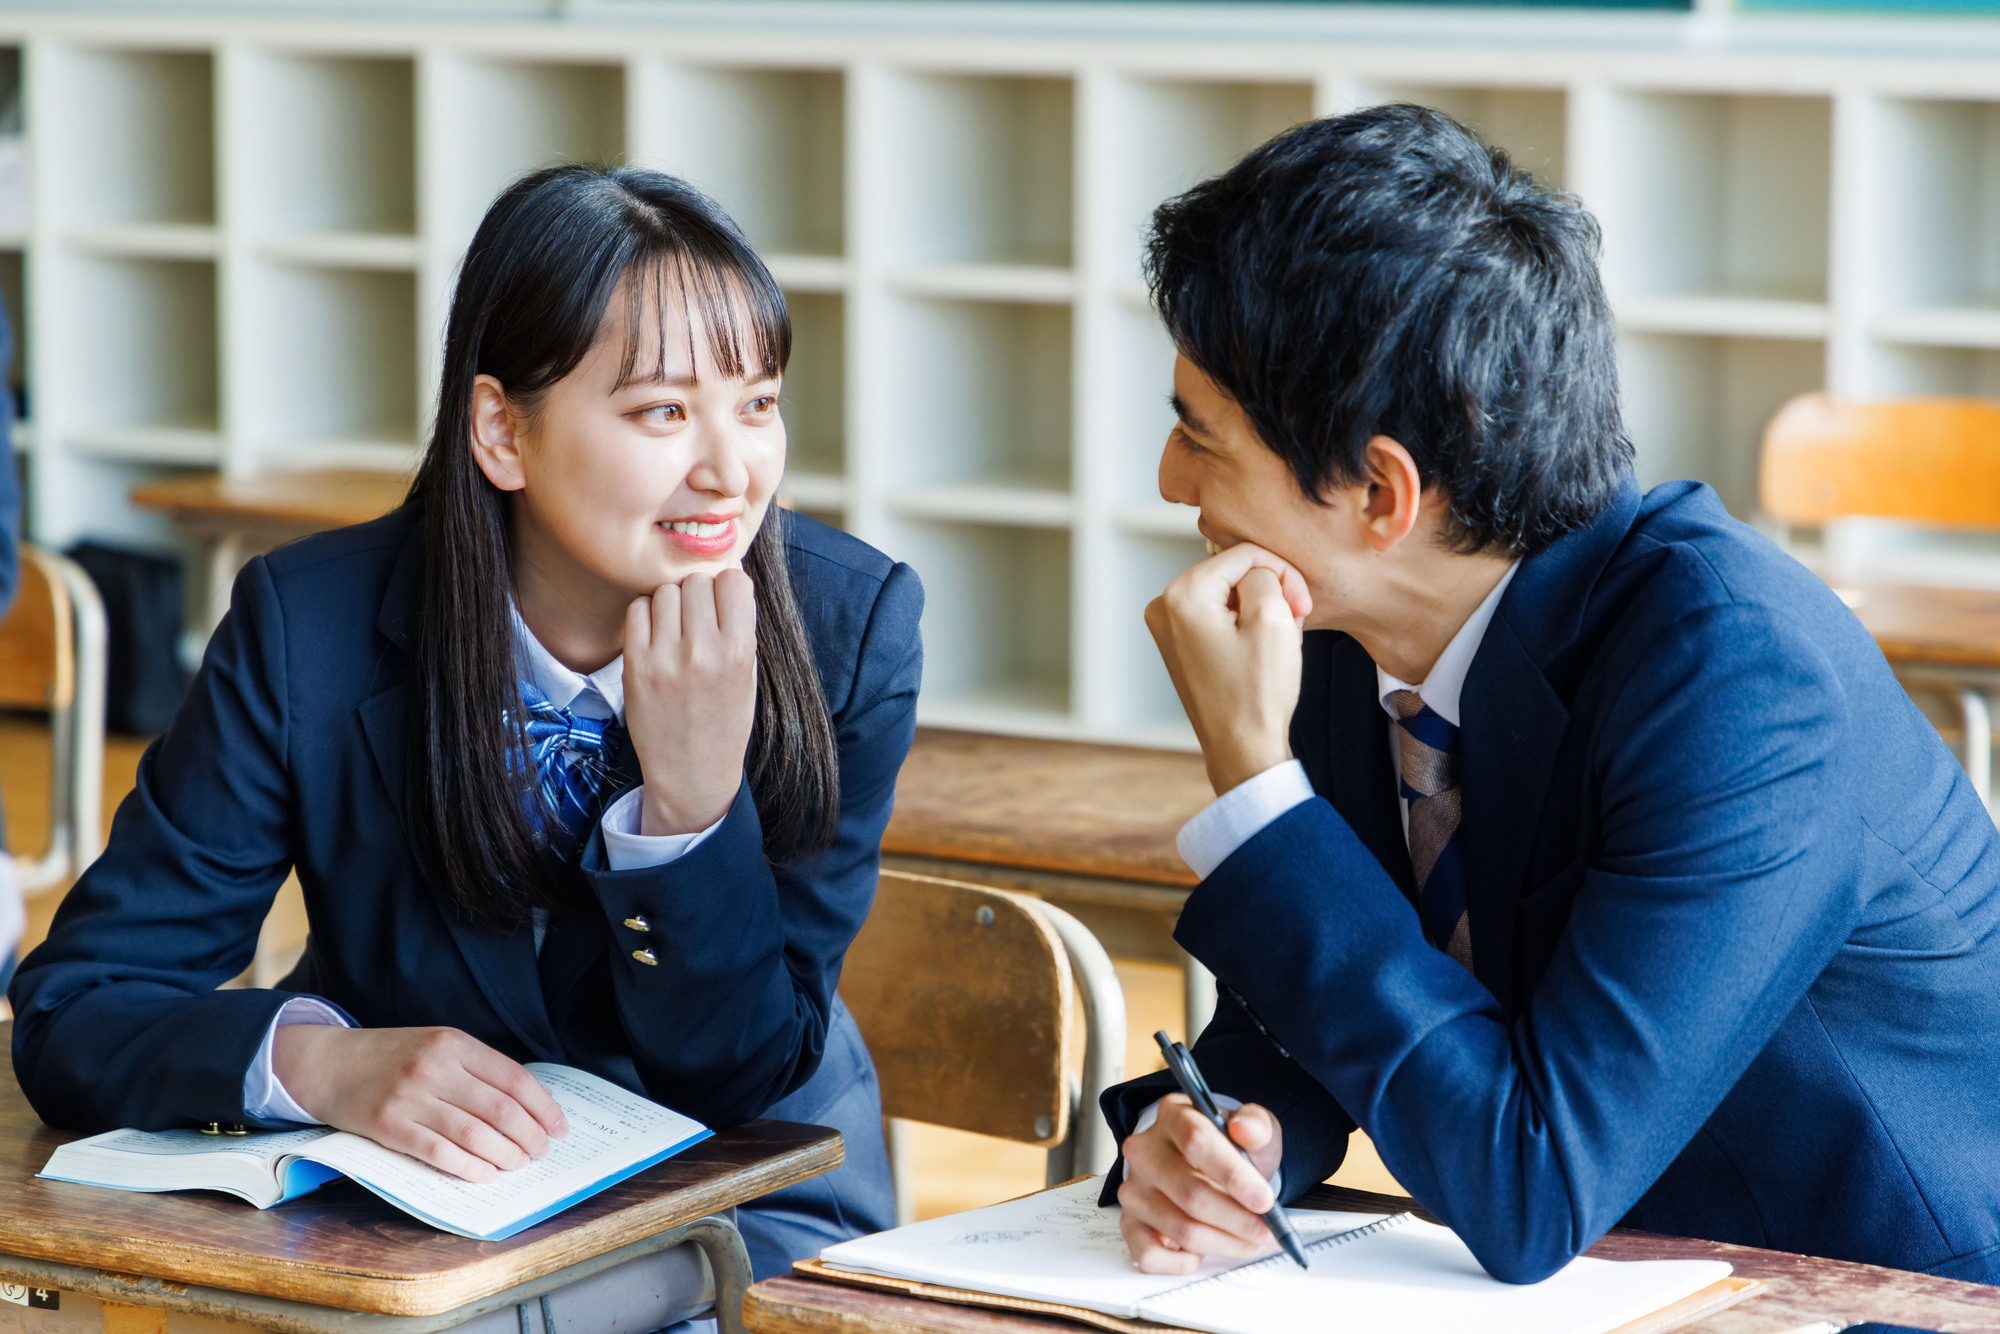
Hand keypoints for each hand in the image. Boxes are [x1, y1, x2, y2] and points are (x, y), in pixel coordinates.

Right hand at [272, 1026, 567, 1181]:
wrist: (328, 1064)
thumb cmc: (391, 1058)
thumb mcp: (437, 1045)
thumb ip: (476, 1069)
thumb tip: (527, 1105)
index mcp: (454, 1043)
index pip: (515, 1078)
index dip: (543, 1107)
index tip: (559, 1127)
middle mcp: (436, 1067)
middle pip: (500, 1109)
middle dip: (529, 1136)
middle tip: (540, 1152)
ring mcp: (411, 1097)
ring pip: (474, 1134)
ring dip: (505, 1155)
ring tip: (517, 1164)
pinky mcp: (389, 1126)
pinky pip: (439, 1153)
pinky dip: (468, 1167)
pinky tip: (484, 1174)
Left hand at [624, 569, 757, 835]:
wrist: (691, 772)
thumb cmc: (725, 721)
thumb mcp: (748, 674)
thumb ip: (739, 625)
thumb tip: (725, 568)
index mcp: (738, 653)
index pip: (733, 580)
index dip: (729, 586)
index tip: (725, 600)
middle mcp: (702, 652)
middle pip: (697, 581)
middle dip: (700, 592)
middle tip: (699, 617)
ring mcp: (664, 659)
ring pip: (666, 591)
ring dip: (672, 601)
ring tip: (677, 627)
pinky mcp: (635, 666)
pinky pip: (637, 610)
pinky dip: (647, 615)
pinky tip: (657, 635)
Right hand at [1118, 1095, 1285, 1273]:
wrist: (1210, 1168)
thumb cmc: (1230, 1149)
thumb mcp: (1254, 1129)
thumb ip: (1257, 1125)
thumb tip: (1245, 1128)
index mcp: (1173, 1116)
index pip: (1196, 1141)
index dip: (1233, 1175)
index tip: (1264, 1200)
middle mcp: (1145, 1150)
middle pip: (1190, 1192)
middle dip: (1238, 1220)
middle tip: (1267, 1231)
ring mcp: (1134, 1188)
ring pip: (1180, 1228)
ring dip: (1225, 1243)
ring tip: (1250, 1242)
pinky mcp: (1130, 1221)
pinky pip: (1149, 1254)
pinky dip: (1182, 1262)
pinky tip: (1202, 1253)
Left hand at [1146, 545, 1312, 795]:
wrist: (1242, 749)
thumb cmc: (1256, 694)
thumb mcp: (1273, 620)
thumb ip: (1265, 576)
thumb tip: (1258, 572)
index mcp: (1182, 595)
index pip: (1244, 554)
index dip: (1282, 572)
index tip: (1302, 604)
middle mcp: (1164, 607)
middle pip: (1233, 573)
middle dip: (1270, 591)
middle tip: (1296, 622)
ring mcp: (1168, 629)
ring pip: (1229, 595)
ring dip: (1261, 610)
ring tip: (1282, 640)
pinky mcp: (1179, 646)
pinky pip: (1219, 617)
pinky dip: (1245, 625)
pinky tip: (1264, 650)